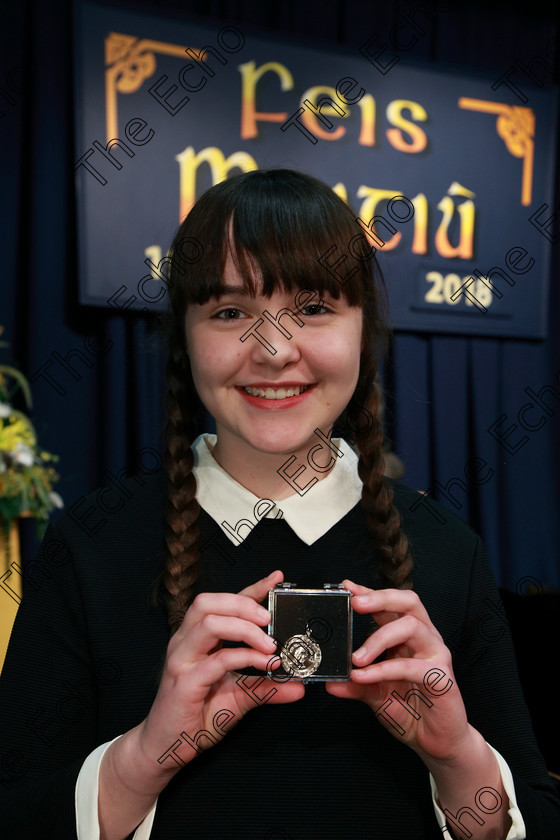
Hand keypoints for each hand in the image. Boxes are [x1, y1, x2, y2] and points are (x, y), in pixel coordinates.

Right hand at [137, 569, 304, 775]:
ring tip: (270, 644)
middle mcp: (186, 642)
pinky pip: (215, 660)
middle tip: (270, 618)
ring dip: (244, 628)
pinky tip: (264, 665)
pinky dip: (244, 658)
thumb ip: (267, 687)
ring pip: (209, 623)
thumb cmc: (198, 716)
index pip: (225, 603)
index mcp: (198, 638)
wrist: (168, 747)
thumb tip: (299, 685)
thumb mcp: (240, 697)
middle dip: (243, 604)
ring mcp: (182, 660)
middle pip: (209, 603)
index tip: (276, 579)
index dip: (252, 588)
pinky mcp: (184, 683)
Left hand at [326, 580, 472, 762]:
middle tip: (355, 603)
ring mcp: (435, 655)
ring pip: (411, 626)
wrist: (435, 743)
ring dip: (379, 638)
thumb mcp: (375, 695)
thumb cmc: (410, 711)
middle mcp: (424, 639)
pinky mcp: (441, 677)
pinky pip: (411, 666)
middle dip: (380, 598)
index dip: (369, 593)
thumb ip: (355, 685)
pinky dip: (384, 669)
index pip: (389, 604)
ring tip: (356, 658)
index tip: (346, 587)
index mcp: (407, 636)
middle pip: (408, 602)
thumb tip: (329, 682)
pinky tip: (364, 676)